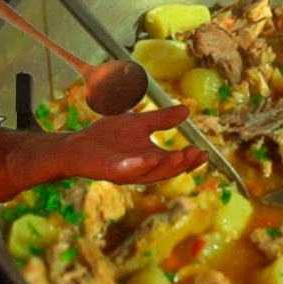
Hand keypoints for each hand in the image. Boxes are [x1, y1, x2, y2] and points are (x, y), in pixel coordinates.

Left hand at [65, 105, 207, 184]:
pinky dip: (138, 165)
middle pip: (166, 170)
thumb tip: (187, 110)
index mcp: (150, 159)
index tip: (204, 152)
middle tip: (197, 154)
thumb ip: (161, 119)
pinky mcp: (110, 171)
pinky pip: (126, 170)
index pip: (174, 162)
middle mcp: (141, 169)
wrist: (78, 144)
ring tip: (180, 156)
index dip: (190, 160)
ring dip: (165, 166)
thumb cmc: (107, 137)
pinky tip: (148, 157)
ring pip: (150, 172)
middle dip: (182, 163)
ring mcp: (126, 172)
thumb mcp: (139, 124)